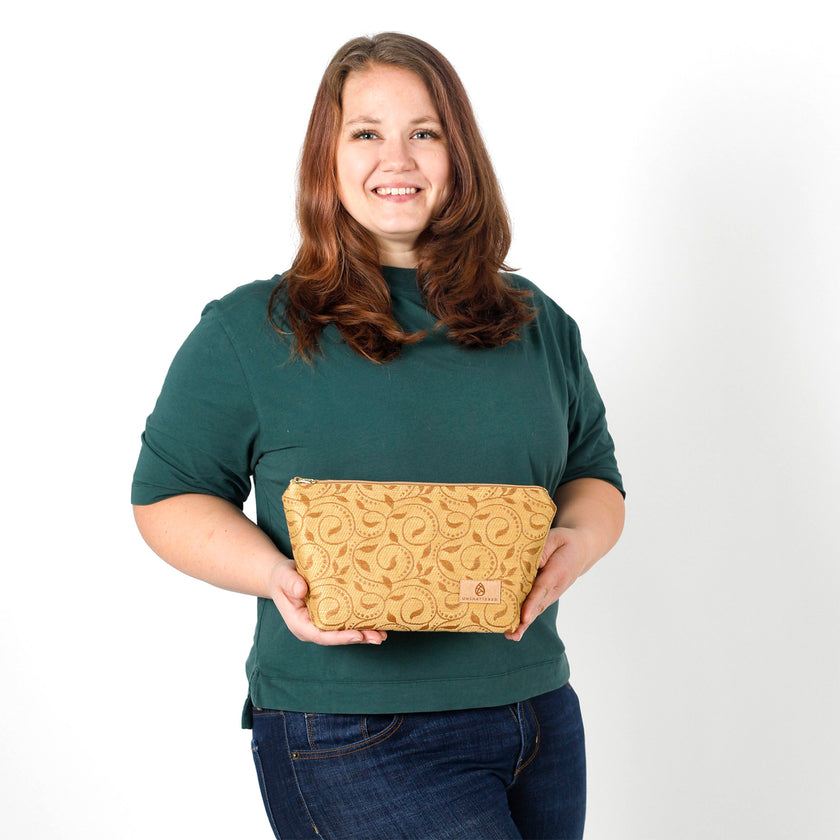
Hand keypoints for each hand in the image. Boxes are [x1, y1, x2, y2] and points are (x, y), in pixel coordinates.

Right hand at [268, 558, 387, 645]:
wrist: (284, 577)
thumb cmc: (282, 578)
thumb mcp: (283, 576)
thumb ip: (291, 583)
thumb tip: (302, 590)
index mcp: (300, 624)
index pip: (321, 635)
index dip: (340, 637)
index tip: (357, 635)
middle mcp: (313, 627)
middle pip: (337, 637)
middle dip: (358, 638)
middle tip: (378, 637)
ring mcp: (322, 623)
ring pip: (344, 632)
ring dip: (364, 634)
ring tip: (383, 634)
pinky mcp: (330, 616)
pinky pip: (346, 622)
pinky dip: (361, 623)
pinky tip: (378, 622)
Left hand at [505, 527, 588, 641]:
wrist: (582, 550)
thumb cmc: (566, 542)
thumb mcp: (556, 538)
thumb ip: (544, 550)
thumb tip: (529, 563)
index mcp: (557, 573)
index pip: (542, 589)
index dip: (532, 604)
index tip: (524, 617)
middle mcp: (555, 588)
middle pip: (537, 605)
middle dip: (524, 620)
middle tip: (512, 634)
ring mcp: (552, 594)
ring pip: (536, 609)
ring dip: (523, 624)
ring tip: (510, 635)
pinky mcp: (547, 595)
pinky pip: (535, 607)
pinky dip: (525, 619)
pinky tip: (513, 629)